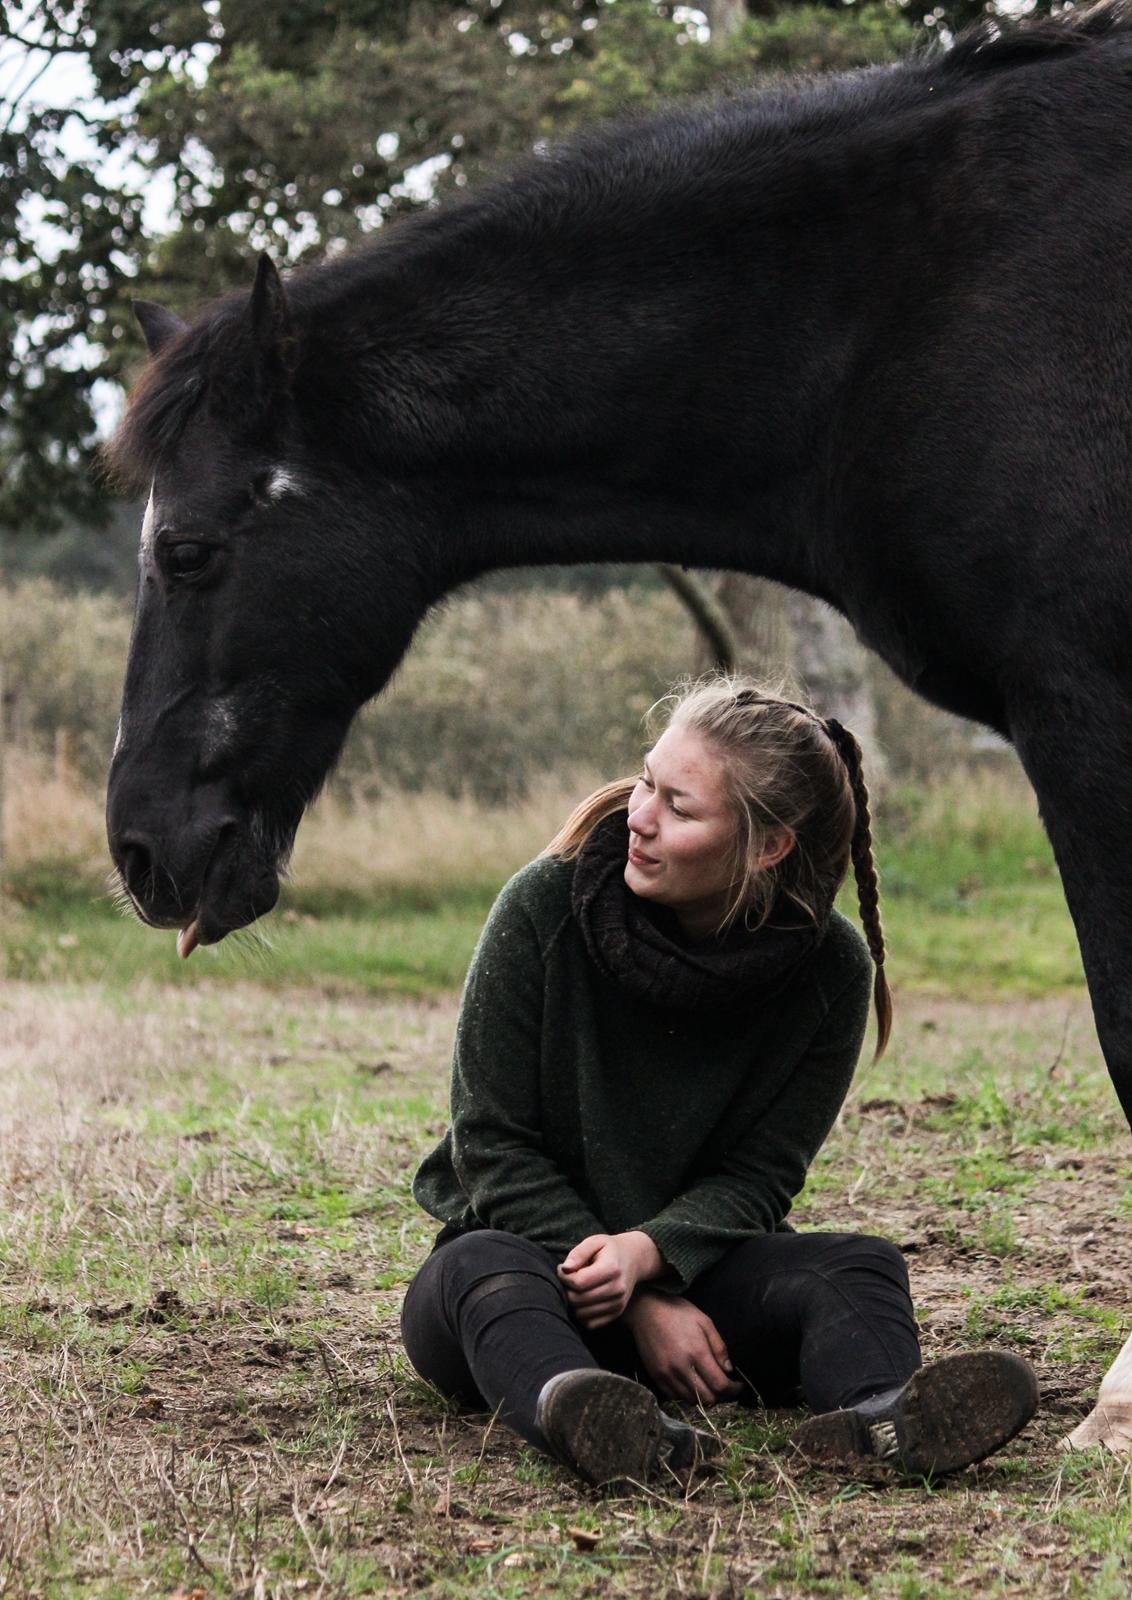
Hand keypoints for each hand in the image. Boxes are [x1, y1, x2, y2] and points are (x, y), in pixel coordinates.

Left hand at [557, 1231, 662, 1328]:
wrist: (633, 1259)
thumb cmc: (609, 1249)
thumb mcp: (594, 1241)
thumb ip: (578, 1254)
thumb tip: (565, 1269)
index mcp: (611, 1268)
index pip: (578, 1282)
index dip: (563, 1276)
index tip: (563, 1268)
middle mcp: (617, 1289)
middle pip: (577, 1300)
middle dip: (566, 1289)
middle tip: (568, 1278)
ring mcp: (618, 1304)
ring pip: (581, 1314)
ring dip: (573, 1303)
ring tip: (577, 1288)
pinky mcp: (616, 1313)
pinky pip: (590, 1324)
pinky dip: (581, 1314)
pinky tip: (583, 1299)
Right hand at [624, 1291, 743, 1404]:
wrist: (646, 1310)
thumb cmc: (678, 1312)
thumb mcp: (705, 1322)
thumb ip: (719, 1347)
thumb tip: (729, 1370)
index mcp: (697, 1352)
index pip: (720, 1384)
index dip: (733, 1389)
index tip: (738, 1386)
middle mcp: (681, 1367)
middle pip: (707, 1398)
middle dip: (721, 1396)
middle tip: (726, 1387)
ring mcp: (666, 1374)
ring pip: (691, 1401)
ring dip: (704, 1397)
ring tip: (709, 1386)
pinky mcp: (655, 1377)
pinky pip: (675, 1397)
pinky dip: (687, 1395)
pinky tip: (692, 1384)